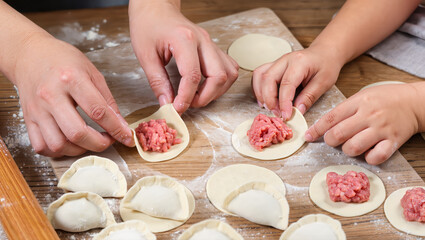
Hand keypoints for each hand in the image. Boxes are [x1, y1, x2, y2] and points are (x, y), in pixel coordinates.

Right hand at [13, 33, 133, 156]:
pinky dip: (58, 151)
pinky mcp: (28, 119)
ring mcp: (37, 109)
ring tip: (88, 141)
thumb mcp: (92, 72)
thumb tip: (120, 124)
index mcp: (71, 79)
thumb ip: (107, 100)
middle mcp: (51, 96)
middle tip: (108, 140)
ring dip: (79, 150)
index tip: (126, 137)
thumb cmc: (62, 60)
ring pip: (58, 144)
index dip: (116, 129)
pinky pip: (42, 146)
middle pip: (77, 133)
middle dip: (99, 144)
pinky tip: (69, 143)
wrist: (30, 54)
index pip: (98, 112)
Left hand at [129, 0, 238, 113]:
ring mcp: (211, 43)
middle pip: (219, 76)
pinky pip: (228, 67)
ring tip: (197, 96)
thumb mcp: (145, 55)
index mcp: (184, 39)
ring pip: (229, 73)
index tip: (177, 108)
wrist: (156, 8)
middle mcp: (203, 40)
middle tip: (188, 103)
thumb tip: (167, 103)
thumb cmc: (148, 25)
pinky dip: (222, 82)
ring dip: (216, 91)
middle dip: (205, 97)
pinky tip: (206, 86)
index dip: (186, 97)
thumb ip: (157, 81)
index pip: (193, 76)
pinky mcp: (213, 47)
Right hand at [252, 45, 341, 119]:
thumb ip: (310, 96)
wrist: (324, 53)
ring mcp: (277, 62)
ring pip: (259, 76)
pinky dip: (258, 88)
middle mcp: (285, 60)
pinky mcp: (273, 66)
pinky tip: (264, 100)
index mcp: (299, 62)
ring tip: (269, 107)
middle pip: (268, 78)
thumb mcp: (324, 82)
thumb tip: (297, 111)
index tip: (286, 116)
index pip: (286, 84)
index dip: (284, 102)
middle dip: (269, 99)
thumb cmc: (326, 66)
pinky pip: (259, 75)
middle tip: (277, 113)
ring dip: (260, 94)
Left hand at [305, 83, 422, 164]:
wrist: (415, 102)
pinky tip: (368, 152)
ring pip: (353, 148)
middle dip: (329, 141)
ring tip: (350, 145)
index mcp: (359, 102)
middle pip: (338, 134)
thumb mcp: (363, 95)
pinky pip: (375, 157)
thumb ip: (346, 108)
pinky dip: (368, 158)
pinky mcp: (393, 141)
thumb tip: (325, 124)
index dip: (316, 129)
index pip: (330, 118)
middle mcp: (369, 115)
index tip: (308, 136)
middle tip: (332, 140)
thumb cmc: (386, 98)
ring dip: (347, 150)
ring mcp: (381, 129)